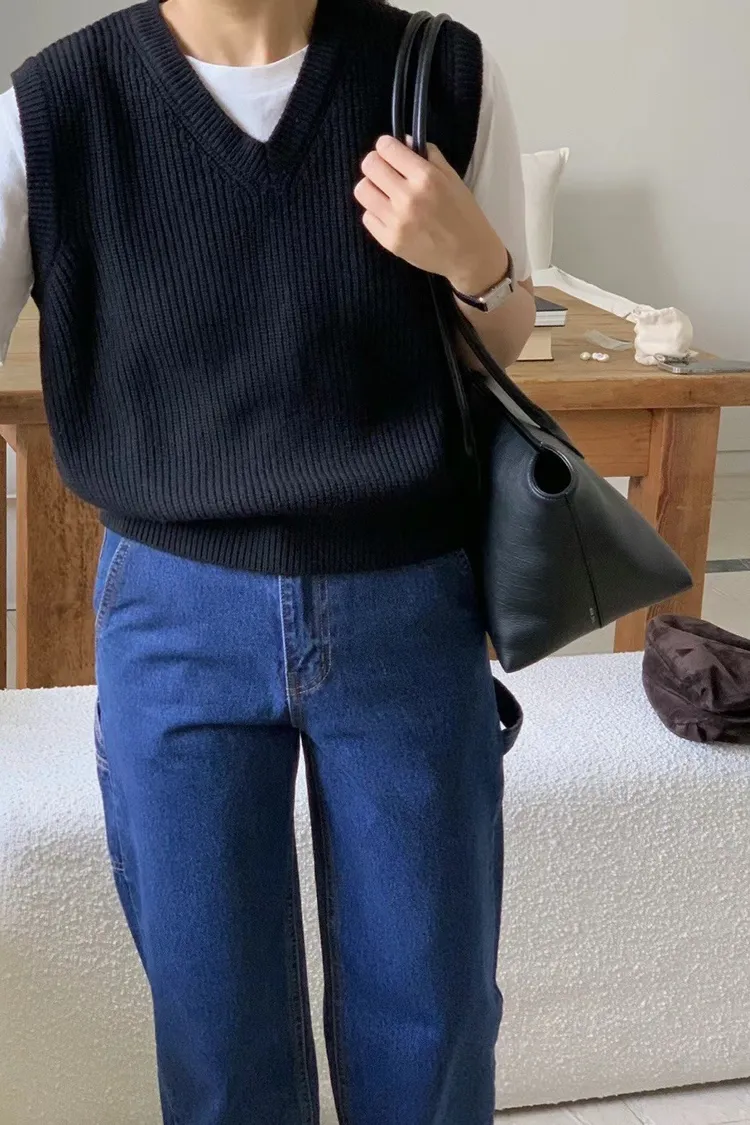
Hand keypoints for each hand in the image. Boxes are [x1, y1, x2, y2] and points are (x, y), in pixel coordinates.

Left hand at [354, 135, 509, 296]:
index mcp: (426, 177)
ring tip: (385, 194)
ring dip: (372, 187)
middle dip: (376, 163)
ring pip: (362, 190)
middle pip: (369, 165)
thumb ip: (428, 155)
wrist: (468, 255)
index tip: (391, 152)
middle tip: (386, 172)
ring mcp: (396, 221)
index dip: (386, 146)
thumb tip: (402, 141)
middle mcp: (408, 197)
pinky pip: (367, 217)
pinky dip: (376, 213)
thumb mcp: (452, 177)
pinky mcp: (390, 241)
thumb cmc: (463, 213)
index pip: (385, 147)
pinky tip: (390, 215)